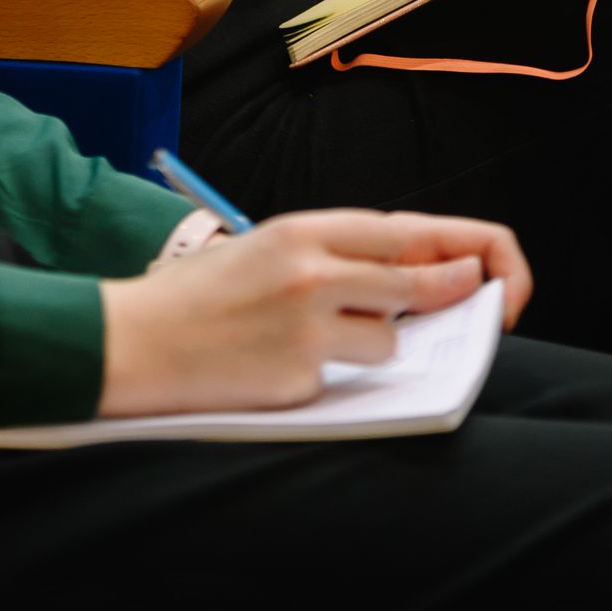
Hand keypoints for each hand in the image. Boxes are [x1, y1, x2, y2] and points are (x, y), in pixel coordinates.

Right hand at [99, 209, 530, 417]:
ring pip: (386, 343)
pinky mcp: (297, 379)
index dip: (451, 247)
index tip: (478, 264)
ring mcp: (306, 328)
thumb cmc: (195, 295)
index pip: (399, 233)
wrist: (132, 342)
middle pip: (414, 285)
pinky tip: (278, 364)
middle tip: (479, 299)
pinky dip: (326, 375)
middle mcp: (310, 274)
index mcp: (299, 231)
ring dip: (372, 344)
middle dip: (451, 294)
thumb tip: (398, 276)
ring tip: (316, 338)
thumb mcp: (260, 248)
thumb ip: (326, 254)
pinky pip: (343, 379)